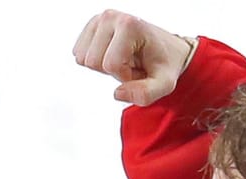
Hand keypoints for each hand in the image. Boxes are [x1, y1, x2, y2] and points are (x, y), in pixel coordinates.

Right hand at [72, 10, 195, 105]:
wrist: (166, 49)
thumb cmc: (164, 64)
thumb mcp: (164, 84)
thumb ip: (145, 94)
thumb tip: (117, 93)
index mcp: (130, 25)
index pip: (111, 64)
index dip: (124, 76)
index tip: (139, 69)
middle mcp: (111, 17)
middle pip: (92, 61)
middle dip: (111, 71)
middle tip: (130, 65)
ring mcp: (98, 20)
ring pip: (83, 59)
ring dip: (102, 67)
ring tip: (123, 59)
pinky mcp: (90, 27)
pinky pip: (78, 54)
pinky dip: (95, 61)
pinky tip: (112, 54)